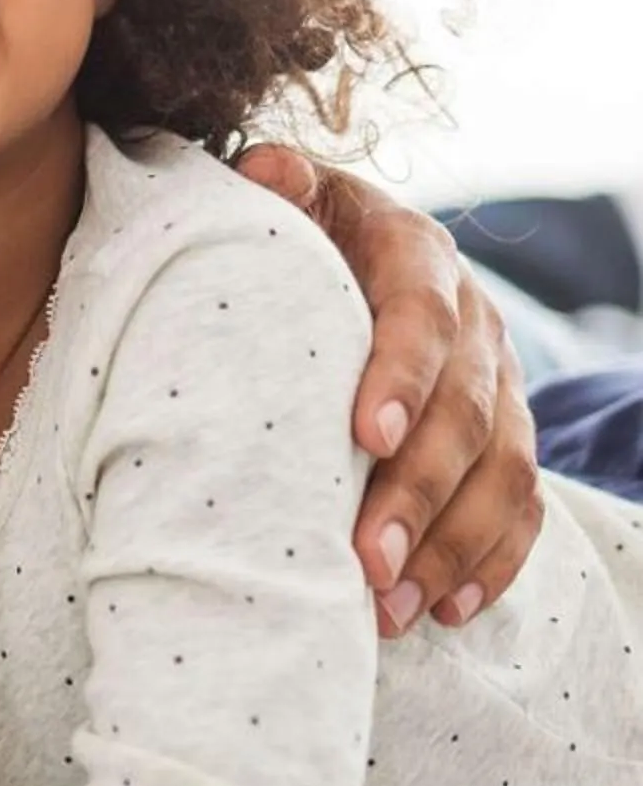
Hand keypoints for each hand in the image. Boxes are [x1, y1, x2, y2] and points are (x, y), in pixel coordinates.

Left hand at [238, 147, 543, 634]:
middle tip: (367, 560)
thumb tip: (265, 173)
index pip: (421, 316)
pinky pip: (520, 508)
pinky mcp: (507, 438)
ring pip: (501, 473)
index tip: (366, 437)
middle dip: (419, 493)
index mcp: (416, 255)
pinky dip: (489, 563)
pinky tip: (443, 611)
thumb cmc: (300, 231)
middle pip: (466, 414)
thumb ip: (277, 189)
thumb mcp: (288, 196)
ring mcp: (500, 384)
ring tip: (390, 610)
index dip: (402, 375)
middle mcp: (474, 322)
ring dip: (450, 547)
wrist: (354, 244)